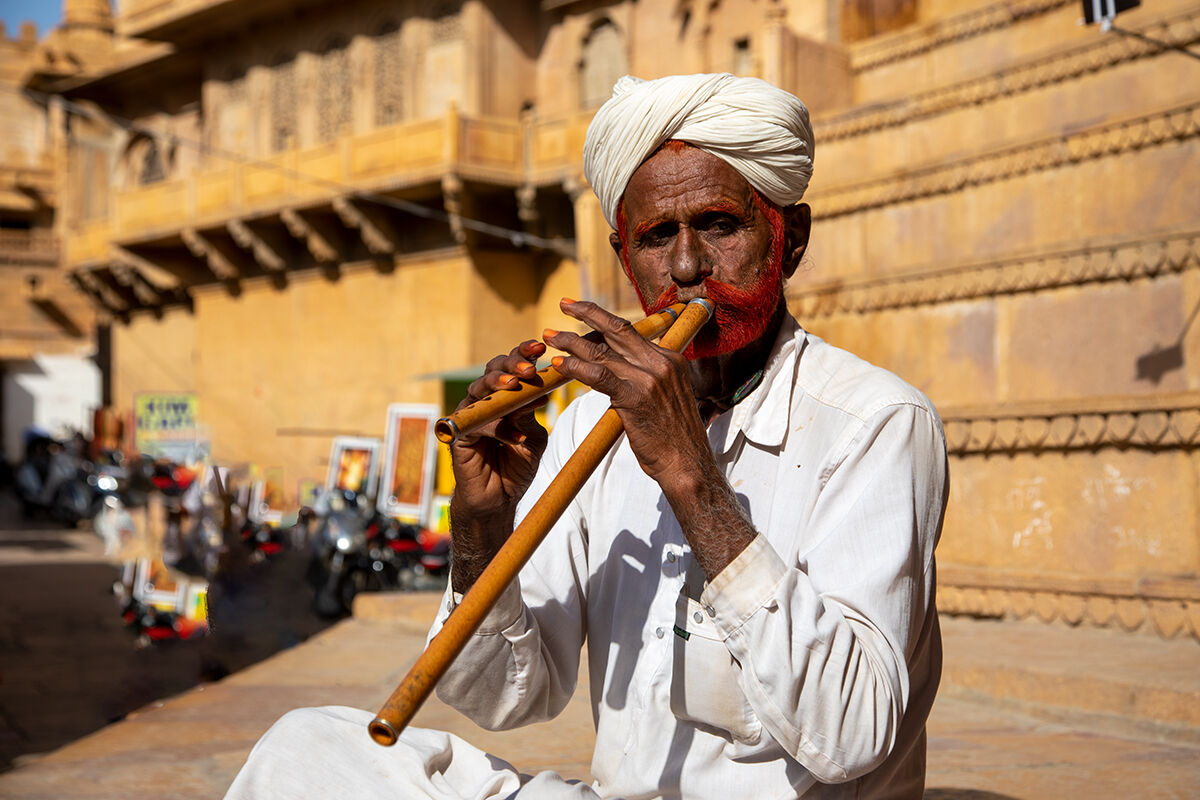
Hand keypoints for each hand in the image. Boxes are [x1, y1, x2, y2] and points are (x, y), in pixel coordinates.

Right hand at [448, 340, 549, 589]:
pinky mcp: (459, 434)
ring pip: (480, 389)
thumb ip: (531, 413)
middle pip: (493, 369)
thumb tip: (538, 390)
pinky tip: (517, 435)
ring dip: (498, 383)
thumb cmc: (517, 465)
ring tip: (515, 383)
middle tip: (528, 367)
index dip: (524, 353)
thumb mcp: (533, 437)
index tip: (542, 347)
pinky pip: (477, 423)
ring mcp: (470, 415)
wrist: (499, 499)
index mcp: (506, 395)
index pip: (513, 366)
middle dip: (511, 363)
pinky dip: (498, 428)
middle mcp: (486, 400)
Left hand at [547, 298, 756, 579]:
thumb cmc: (672, 438)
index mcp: (670, 359)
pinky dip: (577, 367)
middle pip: (617, 329)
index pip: (630, 332)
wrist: (686, 465)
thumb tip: (617, 373)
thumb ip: (646, 380)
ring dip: (571, 341)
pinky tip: (560, 364)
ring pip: (603, 351)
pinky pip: (599, 376)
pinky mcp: (635, 397)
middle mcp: (661, 363)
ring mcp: (649, 378)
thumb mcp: (666, 398)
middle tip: (563, 304)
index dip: (603, 318)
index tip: (582, 308)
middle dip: (586, 313)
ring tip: (549, 336)